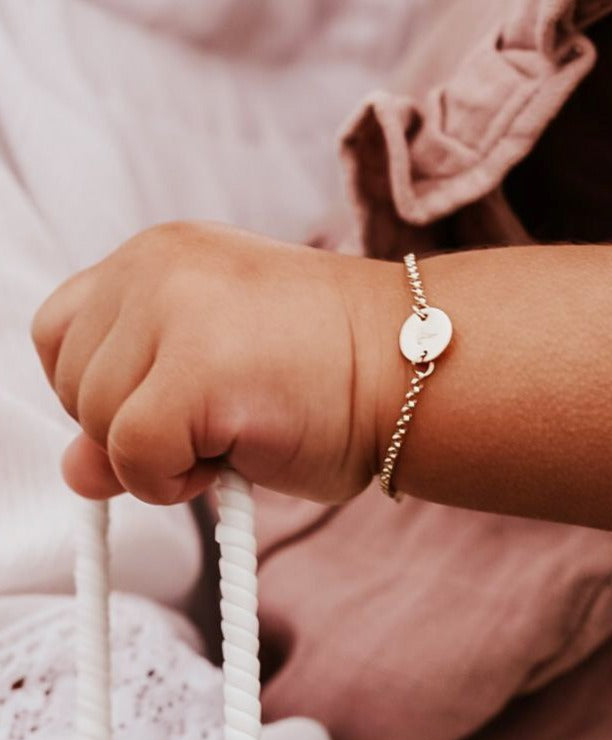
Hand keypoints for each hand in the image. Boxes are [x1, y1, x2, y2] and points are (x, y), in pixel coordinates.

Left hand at [32, 221, 383, 503]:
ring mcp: (175, 311)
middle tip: (218, 428)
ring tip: (236, 439)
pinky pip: (131, 454)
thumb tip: (76, 473)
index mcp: (161, 257)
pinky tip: (232, 462)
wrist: (419, 368)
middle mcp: (156, 268)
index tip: (172, 411)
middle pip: (70, 381)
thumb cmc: (338, 376)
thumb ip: (136, 412)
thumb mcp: (216, 383)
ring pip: (94, 420)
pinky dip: (169, 481)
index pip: (64, 334)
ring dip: (155, 458)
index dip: (108, 390)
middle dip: (132, 428)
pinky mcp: (197, 369)